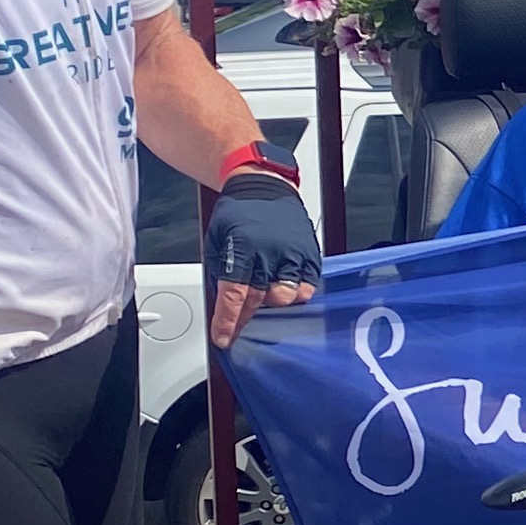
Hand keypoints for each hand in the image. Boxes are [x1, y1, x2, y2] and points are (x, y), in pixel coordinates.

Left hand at [203, 166, 321, 343]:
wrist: (264, 185)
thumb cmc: (238, 211)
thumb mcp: (215, 239)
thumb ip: (219, 271)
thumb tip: (221, 302)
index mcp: (243, 247)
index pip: (234, 295)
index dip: (228, 321)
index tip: (223, 339)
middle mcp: (270, 252)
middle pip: (259, 300)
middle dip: (244, 319)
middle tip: (236, 326)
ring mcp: (293, 254)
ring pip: (287, 296)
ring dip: (272, 303)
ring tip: (262, 297)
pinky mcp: (309, 254)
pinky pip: (307, 286)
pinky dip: (294, 293)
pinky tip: (282, 289)